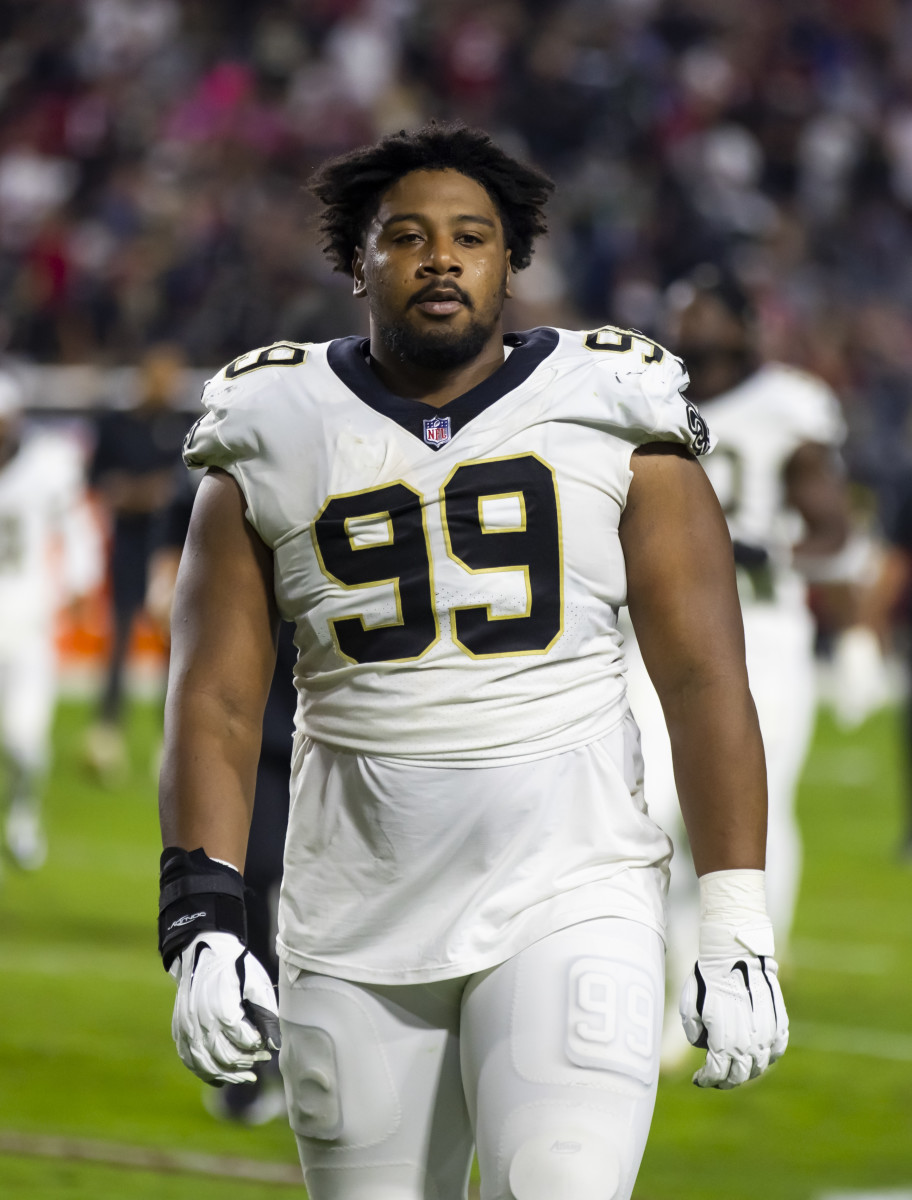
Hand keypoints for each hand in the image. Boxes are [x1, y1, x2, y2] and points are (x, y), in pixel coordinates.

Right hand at [170, 931, 280, 1085]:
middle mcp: (201, 1022)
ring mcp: (186, 1027)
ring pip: (205, 1064)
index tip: (267, 1046)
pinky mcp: (179, 1029)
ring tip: (246, 1077)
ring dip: (227, 1075)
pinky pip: (189, 1059)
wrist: (203, 949)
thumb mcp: (257, 984)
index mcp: (222, 1010)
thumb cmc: (235, 966)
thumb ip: (267, 1015)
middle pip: (224, 1058)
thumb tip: (274, 1044)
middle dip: (246, 1064)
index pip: (244, 1042)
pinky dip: (205, 1072)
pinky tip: (220, 1077)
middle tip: (261, 1061)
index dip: (258, 1047)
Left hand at [680, 919, 788, 1088]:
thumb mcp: (689, 1006)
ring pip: (760, 1066)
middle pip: (740, 1076)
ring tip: (736, 1065)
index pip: (717, 1074)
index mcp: (723, 1042)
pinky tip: (757, 1052)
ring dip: (746, 1070)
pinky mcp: (780, 1023)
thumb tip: (701, 1044)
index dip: (707, 1080)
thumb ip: (693, 1031)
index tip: (699, 1079)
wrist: (735, 955)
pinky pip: (776, 1050)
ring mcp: (767, 1035)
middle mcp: (748, 1044)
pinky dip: (767, 1056)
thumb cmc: (708, 979)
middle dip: (726, 1080)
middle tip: (717, 1077)